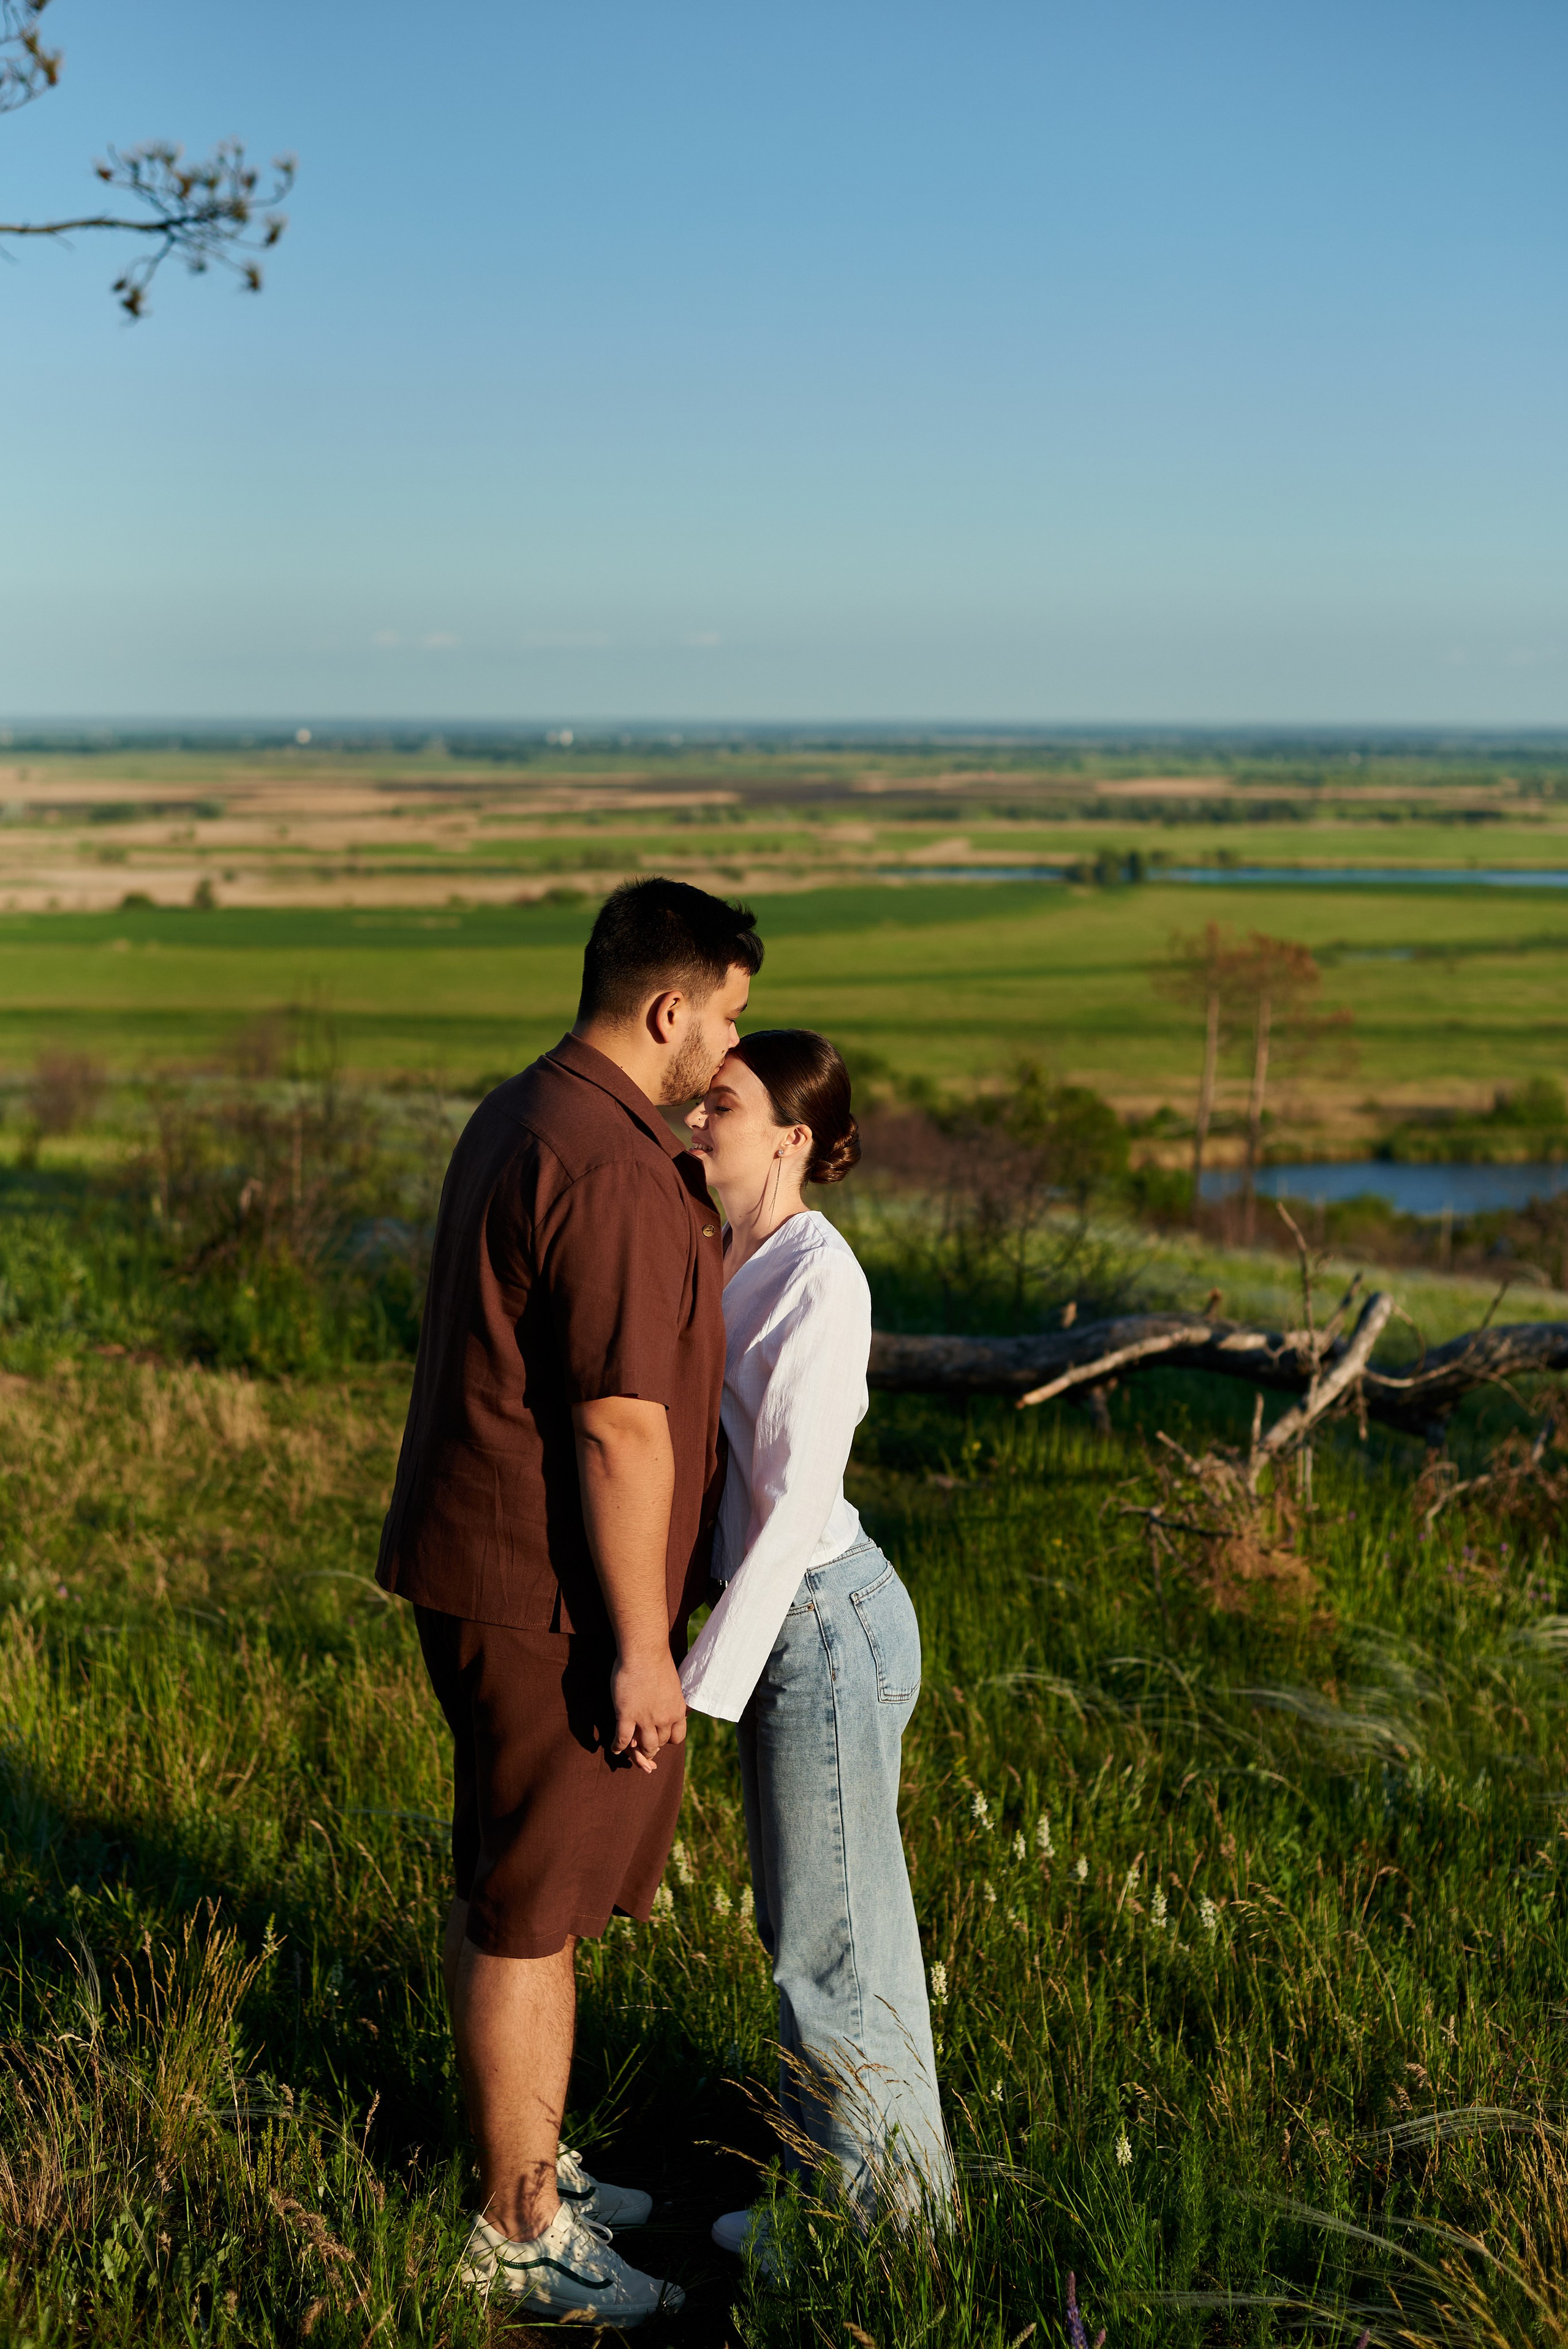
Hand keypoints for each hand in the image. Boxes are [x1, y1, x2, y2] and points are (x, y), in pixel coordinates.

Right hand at [610, 1650, 687, 1774]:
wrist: (644, 1651)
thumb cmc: (657, 1662)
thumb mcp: (672, 1685)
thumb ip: (669, 1700)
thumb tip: (666, 1707)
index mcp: (678, 1710)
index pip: (676, 1738)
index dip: (667, 1740)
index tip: (660, 1738)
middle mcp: (664, 1718)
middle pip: (659, 1743)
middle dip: (652, 1747)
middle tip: (643, 1747)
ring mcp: (645, 1719)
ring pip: (644, 1747)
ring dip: (638, 1752)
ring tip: (632, 1750)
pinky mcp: (627, 1715)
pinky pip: (622, 1740)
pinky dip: (618, 1747)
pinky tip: (614, 1749)